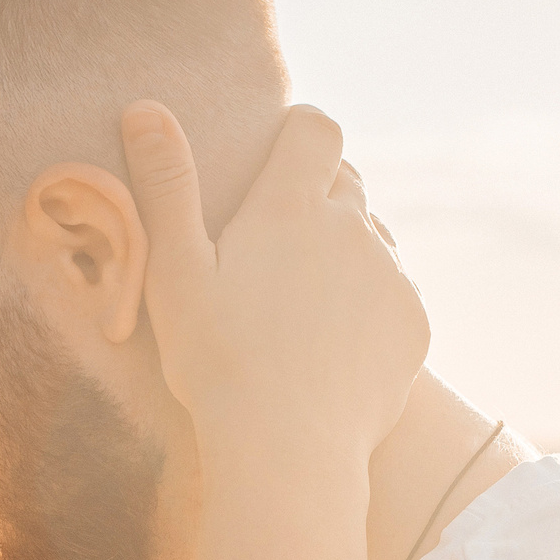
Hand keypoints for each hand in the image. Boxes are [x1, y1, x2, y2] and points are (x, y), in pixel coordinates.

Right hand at [123, 101, 428, 463]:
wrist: (289, 451)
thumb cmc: (217, 362)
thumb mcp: (173, 272)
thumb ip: (165, 186)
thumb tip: (145, 109)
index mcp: (291, 207)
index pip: (316, 129)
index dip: (300, 130)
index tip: (280, 149)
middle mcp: (353, 229)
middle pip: (348, 181)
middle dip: (319, 193)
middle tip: (277, 239)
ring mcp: (391, 275)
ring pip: (374, 238)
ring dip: (347, 248)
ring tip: (304, 296)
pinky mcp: (414, 323)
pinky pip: (396, 292)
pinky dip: (371, 303)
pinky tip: (334, 341)